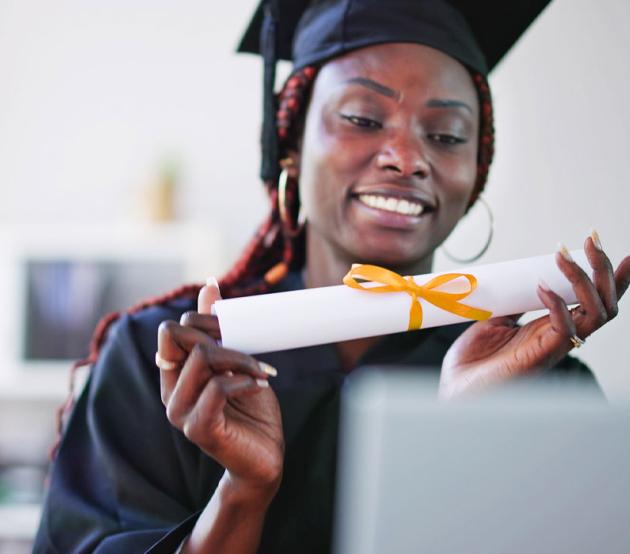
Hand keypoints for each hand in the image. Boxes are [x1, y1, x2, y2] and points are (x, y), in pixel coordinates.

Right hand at [156, 281, 283, 493]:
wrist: (264, 456)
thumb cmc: (250, 406)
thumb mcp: (235, 359)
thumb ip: (218, 329)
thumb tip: (210, 284)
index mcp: (174, 374)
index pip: (171, 330)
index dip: (204, 321)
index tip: (236, 333)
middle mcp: (169, 392)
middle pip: (181, 335)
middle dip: (222, 334)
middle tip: (251, 353)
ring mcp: (180, 412)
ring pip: (203, 357)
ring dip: (241, 357)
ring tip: (262, 372)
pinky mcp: (199, 429)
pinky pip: (218, 387)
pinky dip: (244, 380)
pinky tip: (258, 387)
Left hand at [439, 235, 629, 398]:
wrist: (455, 389)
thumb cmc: (473, 362)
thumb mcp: (493, 321)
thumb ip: (511, 303)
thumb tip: (519, 280)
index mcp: (551, 327)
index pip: (591, 299)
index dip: (605, 275)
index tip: (600, 244)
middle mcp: (560, 336)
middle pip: (604, 303)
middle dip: (604, 270)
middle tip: (592, 239)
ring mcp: (553, 347)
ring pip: (595, 314)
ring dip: (584, 280)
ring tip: (564, 256)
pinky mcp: (540, 356)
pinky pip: (561, 327)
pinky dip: (556, 304)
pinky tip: (541, 287)